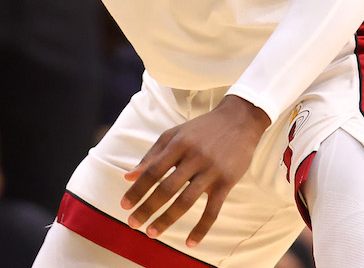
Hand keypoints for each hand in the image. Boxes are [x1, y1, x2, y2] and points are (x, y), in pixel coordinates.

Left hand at [119, 94, 268, 247]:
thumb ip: (151, 155)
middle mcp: (193, 157)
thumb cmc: (201, 129)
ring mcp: (211, 170)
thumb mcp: (174, 134)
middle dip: (147, 208)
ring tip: (152, 233)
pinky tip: (190, 242)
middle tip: (133, 223)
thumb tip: (128, 176)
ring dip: (167, 219)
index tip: (124, 205)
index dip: (137, 189)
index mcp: (177, 144)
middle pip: (166, 188)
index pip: (152, 171)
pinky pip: (213, 210)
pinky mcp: (227, 181)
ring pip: (186, 201)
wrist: (238, 120)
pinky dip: (201, 228)